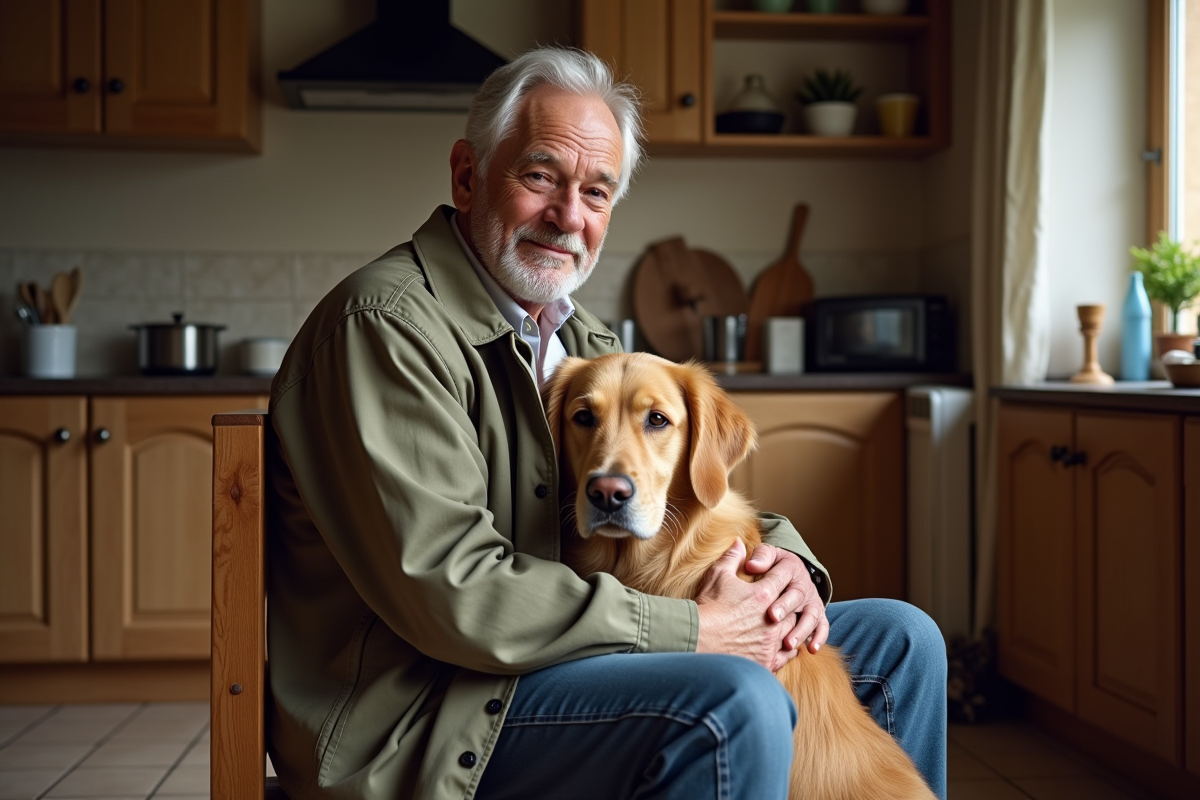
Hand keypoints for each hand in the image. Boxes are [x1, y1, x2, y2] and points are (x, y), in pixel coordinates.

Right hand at [694, 539, 799, 672]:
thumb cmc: (706, 608)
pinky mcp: (766, 661)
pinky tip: (786, 645)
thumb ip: (732, 557)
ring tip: (788, 622)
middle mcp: (772, 619)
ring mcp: (770, 642)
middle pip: (792, 606)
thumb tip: (739, 541)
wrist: (696, 641)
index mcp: (763, 595)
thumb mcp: (717, 576)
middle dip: (789, 601)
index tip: (780, 574)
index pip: (782, 578)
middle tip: (787, 599)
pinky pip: (787, 654)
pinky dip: (789, 648)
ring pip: (793, 630)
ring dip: (791, 625)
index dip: (782, 573)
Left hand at [744, 543, 828, 654]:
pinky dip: (819, 638)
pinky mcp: (818, 614)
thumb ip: (761, 556)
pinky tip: (811, 649)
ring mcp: (812, 601)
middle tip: (773, 619)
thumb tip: (751, 565)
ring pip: (811, 615)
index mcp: (791, 567)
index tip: (766, 605)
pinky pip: (822, 626)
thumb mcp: (767, 555)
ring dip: (801, 630)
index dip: (775, 588)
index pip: (785, 575)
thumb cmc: (772, 566)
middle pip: (797, 596)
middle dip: (785, 608)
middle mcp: (804, 585)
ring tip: (789, 643)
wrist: (790, 574)